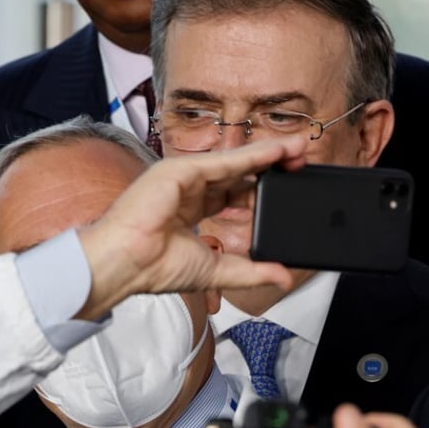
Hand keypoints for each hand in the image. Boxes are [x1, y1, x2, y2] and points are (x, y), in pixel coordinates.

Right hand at [76, 137, 305, 319]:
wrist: (127, 263)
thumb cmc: (153, 267)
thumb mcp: (215, 270)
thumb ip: (251, 271)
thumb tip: (282, 276)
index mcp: (188, 212)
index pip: (230, 195)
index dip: (259, 192)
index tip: (285, 192)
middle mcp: (185, 191)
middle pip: (236, 175)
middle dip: (270, 170)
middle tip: (300, 165)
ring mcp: (181, 178)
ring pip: (233, 163)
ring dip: (268, 156)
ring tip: (298, 150)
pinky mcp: (179, 170)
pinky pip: (224, 160)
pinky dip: (253, 155)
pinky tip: (277, 152)